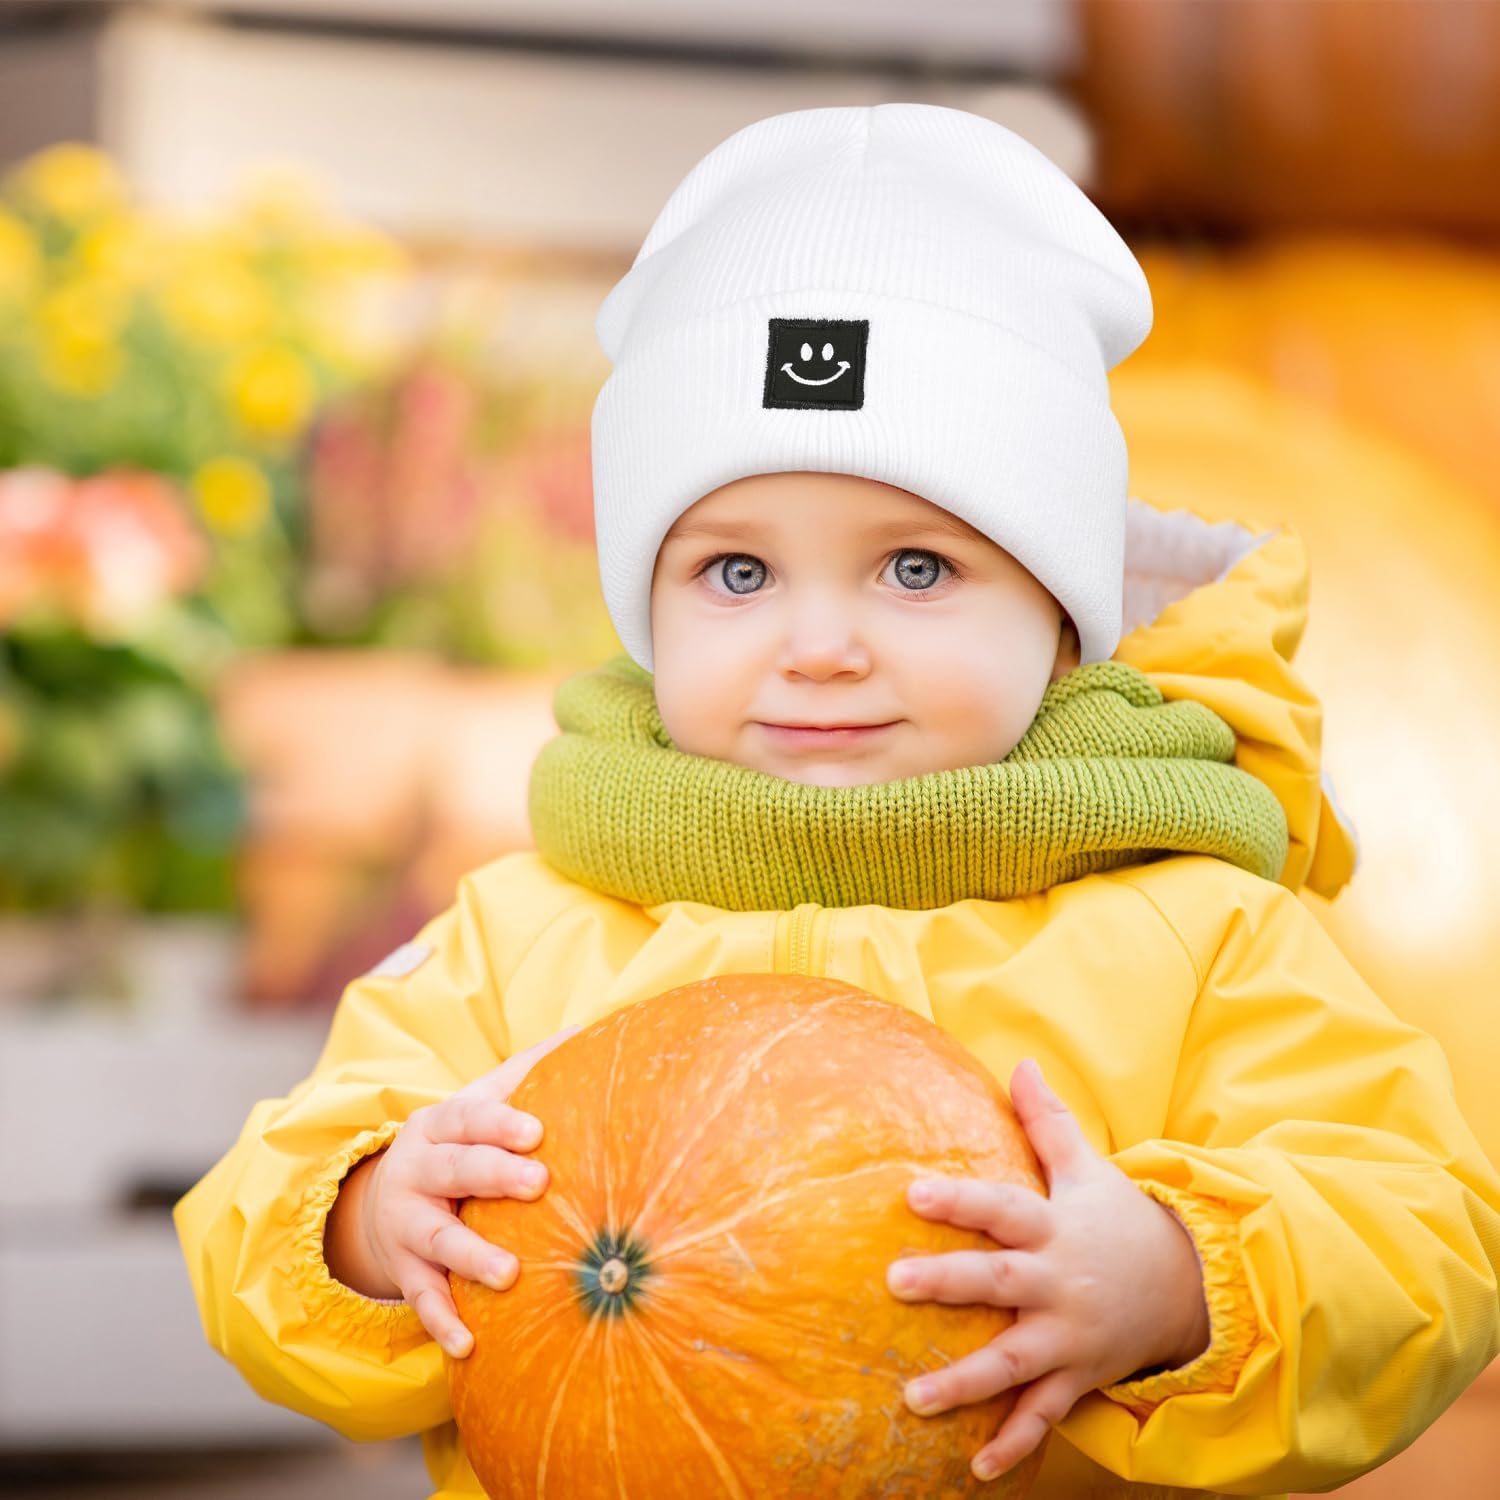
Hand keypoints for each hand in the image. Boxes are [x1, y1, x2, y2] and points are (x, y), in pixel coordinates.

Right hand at [361, 1025, 580, 1358]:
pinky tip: (468, 1345)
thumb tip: (588, 1031)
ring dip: (471, 1256)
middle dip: (493, 1175)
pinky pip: (421, 1299)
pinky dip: (443, 1322)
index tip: (536, 1130)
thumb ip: (527, 1072)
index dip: (499, 1122)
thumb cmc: (458, 1144)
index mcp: (439, 1126)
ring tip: (509, 1272)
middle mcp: (416, 1171)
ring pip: (436, 1239)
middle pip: (453, 1170)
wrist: (383, 1198)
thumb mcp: (479, 1103)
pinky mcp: (403, 1271)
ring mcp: (405, 1224)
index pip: (468, 1117)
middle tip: (538, 1182)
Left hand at [885, 1057, 1209, 1482]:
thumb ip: (1049, 1121)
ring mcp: (1069, 1337)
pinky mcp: (1078, 1377)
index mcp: (1055, 1228)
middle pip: (999, 1282)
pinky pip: (1045, 1415)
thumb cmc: (1118, 1220)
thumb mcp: (1089, 1169)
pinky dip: (1015, 1444)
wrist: (1189, 1288)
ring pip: (1014, 1362)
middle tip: (894, 1282)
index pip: (1002, 1208)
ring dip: (966, 1382)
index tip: (911, 1193)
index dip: (960, 1200)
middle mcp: (1059, 1284)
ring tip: (913, 1397)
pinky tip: (977, 1468)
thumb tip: (1019, 1062)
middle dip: (949, 1284)